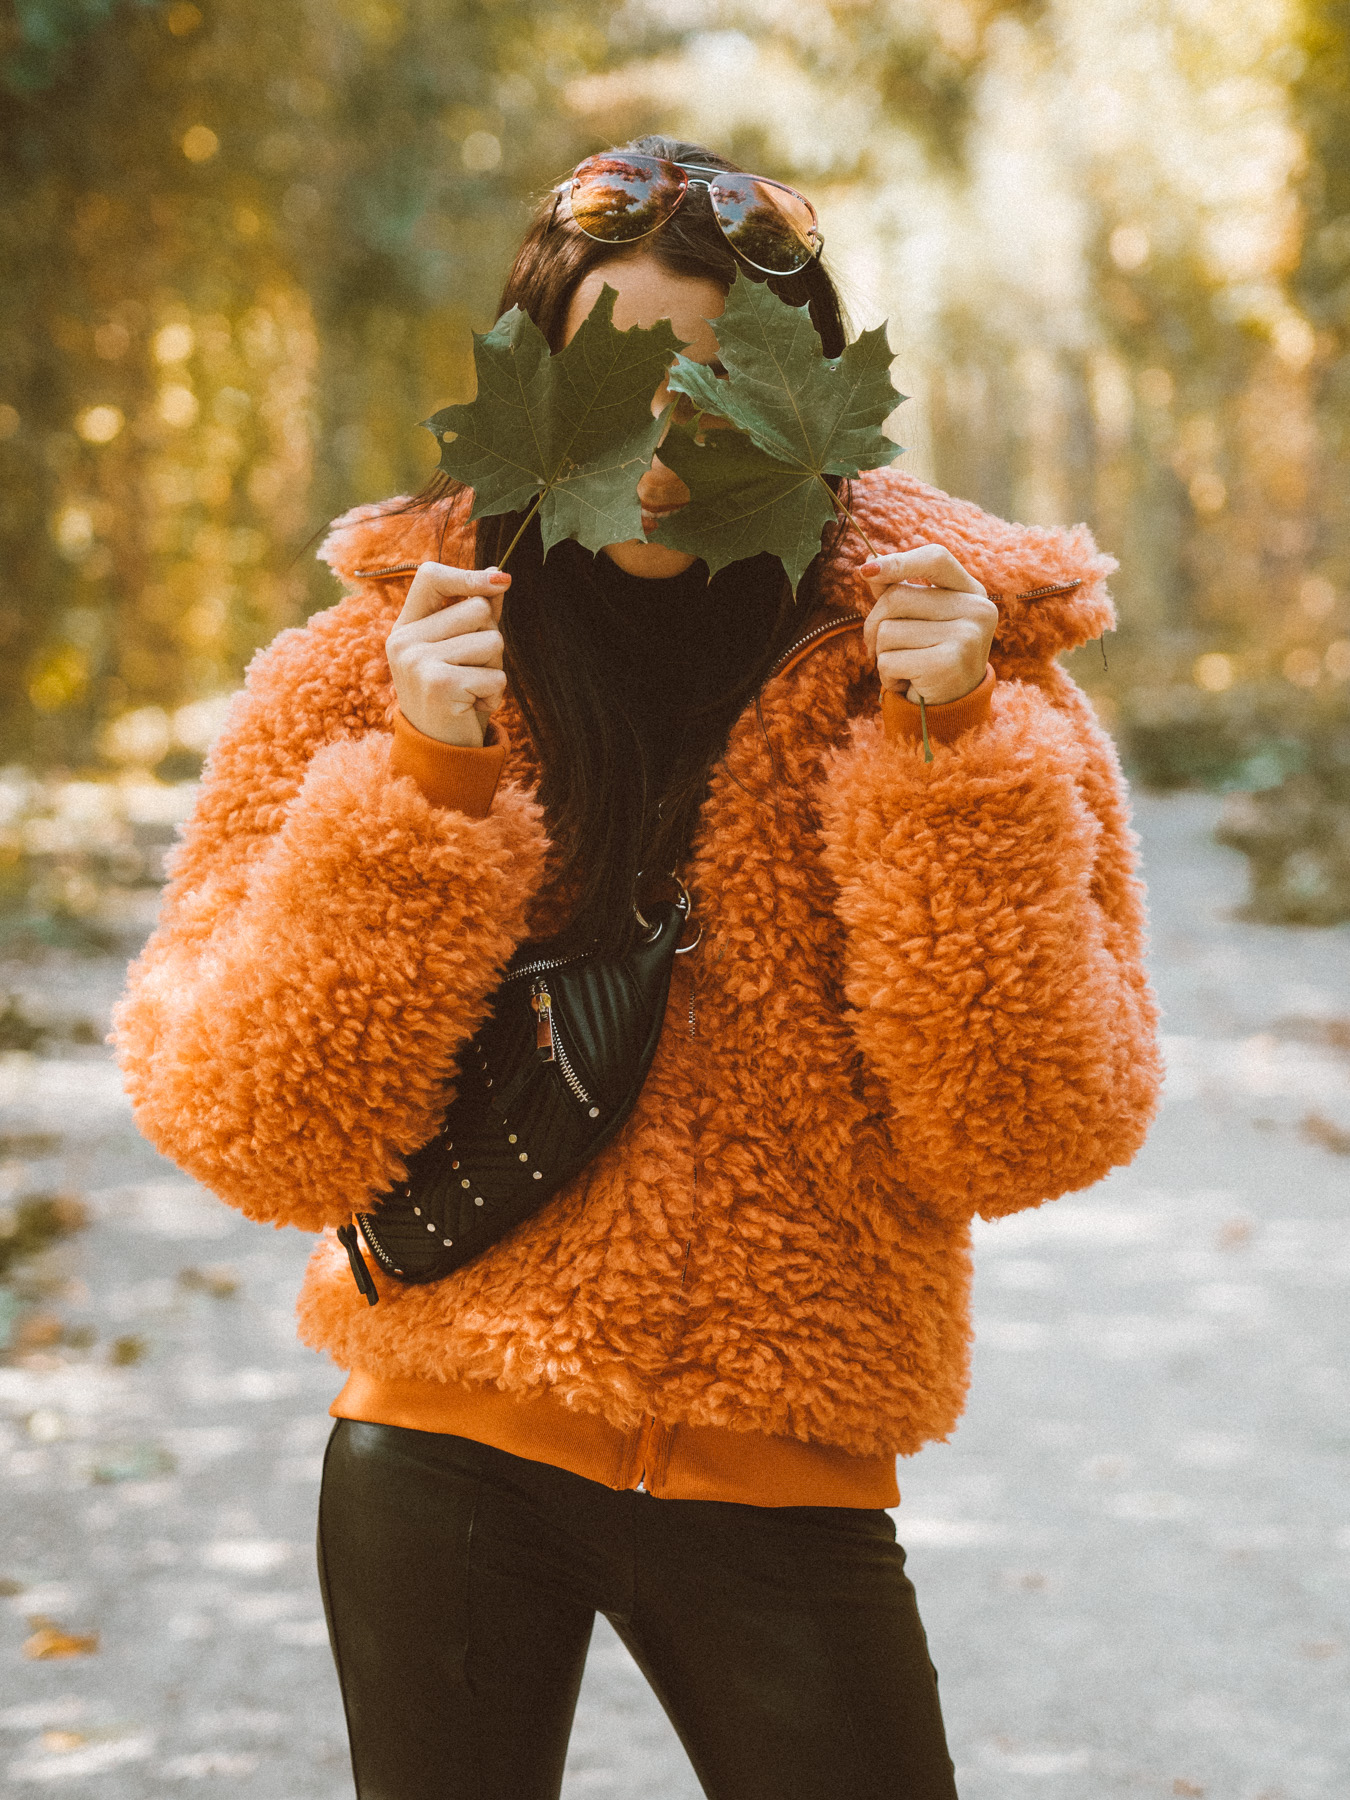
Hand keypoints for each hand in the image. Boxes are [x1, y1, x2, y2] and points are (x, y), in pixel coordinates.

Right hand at [385, 563, 509, 747]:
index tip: (501, 582)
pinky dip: (495, 694)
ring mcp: (417, 662)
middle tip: (473, 669)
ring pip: (492, 640)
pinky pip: (496, 674)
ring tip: (473, 689)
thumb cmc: (454, 694)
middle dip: (491, 638)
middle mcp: (404, 641)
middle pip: (478, 609)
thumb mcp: (460, 649)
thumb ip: (474, 613)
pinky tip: (473, 706)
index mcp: (405, 627)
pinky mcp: (439, 685)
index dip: (469, 575)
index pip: (431, 576)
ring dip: (495, 668)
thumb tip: (499, 574)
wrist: (439, 750)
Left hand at [859, 544, 996, 705]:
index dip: (898, 561)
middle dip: (875, 625)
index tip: (865, 570)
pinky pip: (889, 660)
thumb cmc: (929, 658)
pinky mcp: (949, 663)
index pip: (935, 559)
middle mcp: (976, 609)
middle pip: (897, 597)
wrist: (951, 710)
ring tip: (905, 668)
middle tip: (881, 648)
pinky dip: (887, 676)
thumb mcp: (918, 620)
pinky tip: (908, 683)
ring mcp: (967, 635)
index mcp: (972, 592)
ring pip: (887, 630)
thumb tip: (869, 564)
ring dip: (883, 655)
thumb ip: (896, 591)